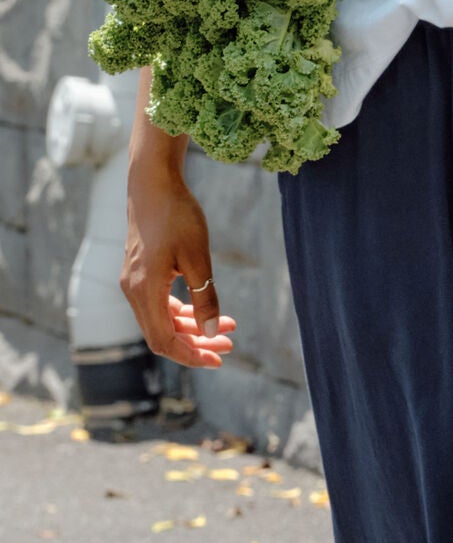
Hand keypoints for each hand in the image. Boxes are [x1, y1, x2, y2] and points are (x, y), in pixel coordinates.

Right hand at [122, 162, 236, 367]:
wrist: (153, 184)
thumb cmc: (177, 216)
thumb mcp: (198, 257)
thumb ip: (205, 296)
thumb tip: (210, 332)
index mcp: (145, 291)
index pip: (164, 341)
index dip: (191, 355)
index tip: (218, 358)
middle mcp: (133, 292)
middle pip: (162, 335)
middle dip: (196, 344)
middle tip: (228, 344)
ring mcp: (133, 282)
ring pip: (161, 320)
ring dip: (192, 327)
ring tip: (226, 326)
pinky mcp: (139, 273)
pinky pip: (158, 304)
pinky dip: (181, 311)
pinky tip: (203, 309)